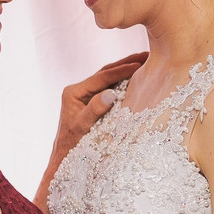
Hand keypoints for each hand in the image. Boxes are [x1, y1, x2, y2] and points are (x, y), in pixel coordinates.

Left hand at [35, 52, 145, 210]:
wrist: (65, 159)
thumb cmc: (72, 146)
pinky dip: (124, 81)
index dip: (122, 70)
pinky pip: (110, 87)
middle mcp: (79, 90)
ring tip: (146, 61)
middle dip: (127, 63)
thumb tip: (111, 94)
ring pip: (109, 77)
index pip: (102, 76)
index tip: (140, 64)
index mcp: (74, 92)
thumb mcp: (82, 128)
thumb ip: (95, 110)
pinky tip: (138, 78)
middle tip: (147, 54)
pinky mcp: (92, 102)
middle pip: (106, 72)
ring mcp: (85, 95)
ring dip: (127, 69)